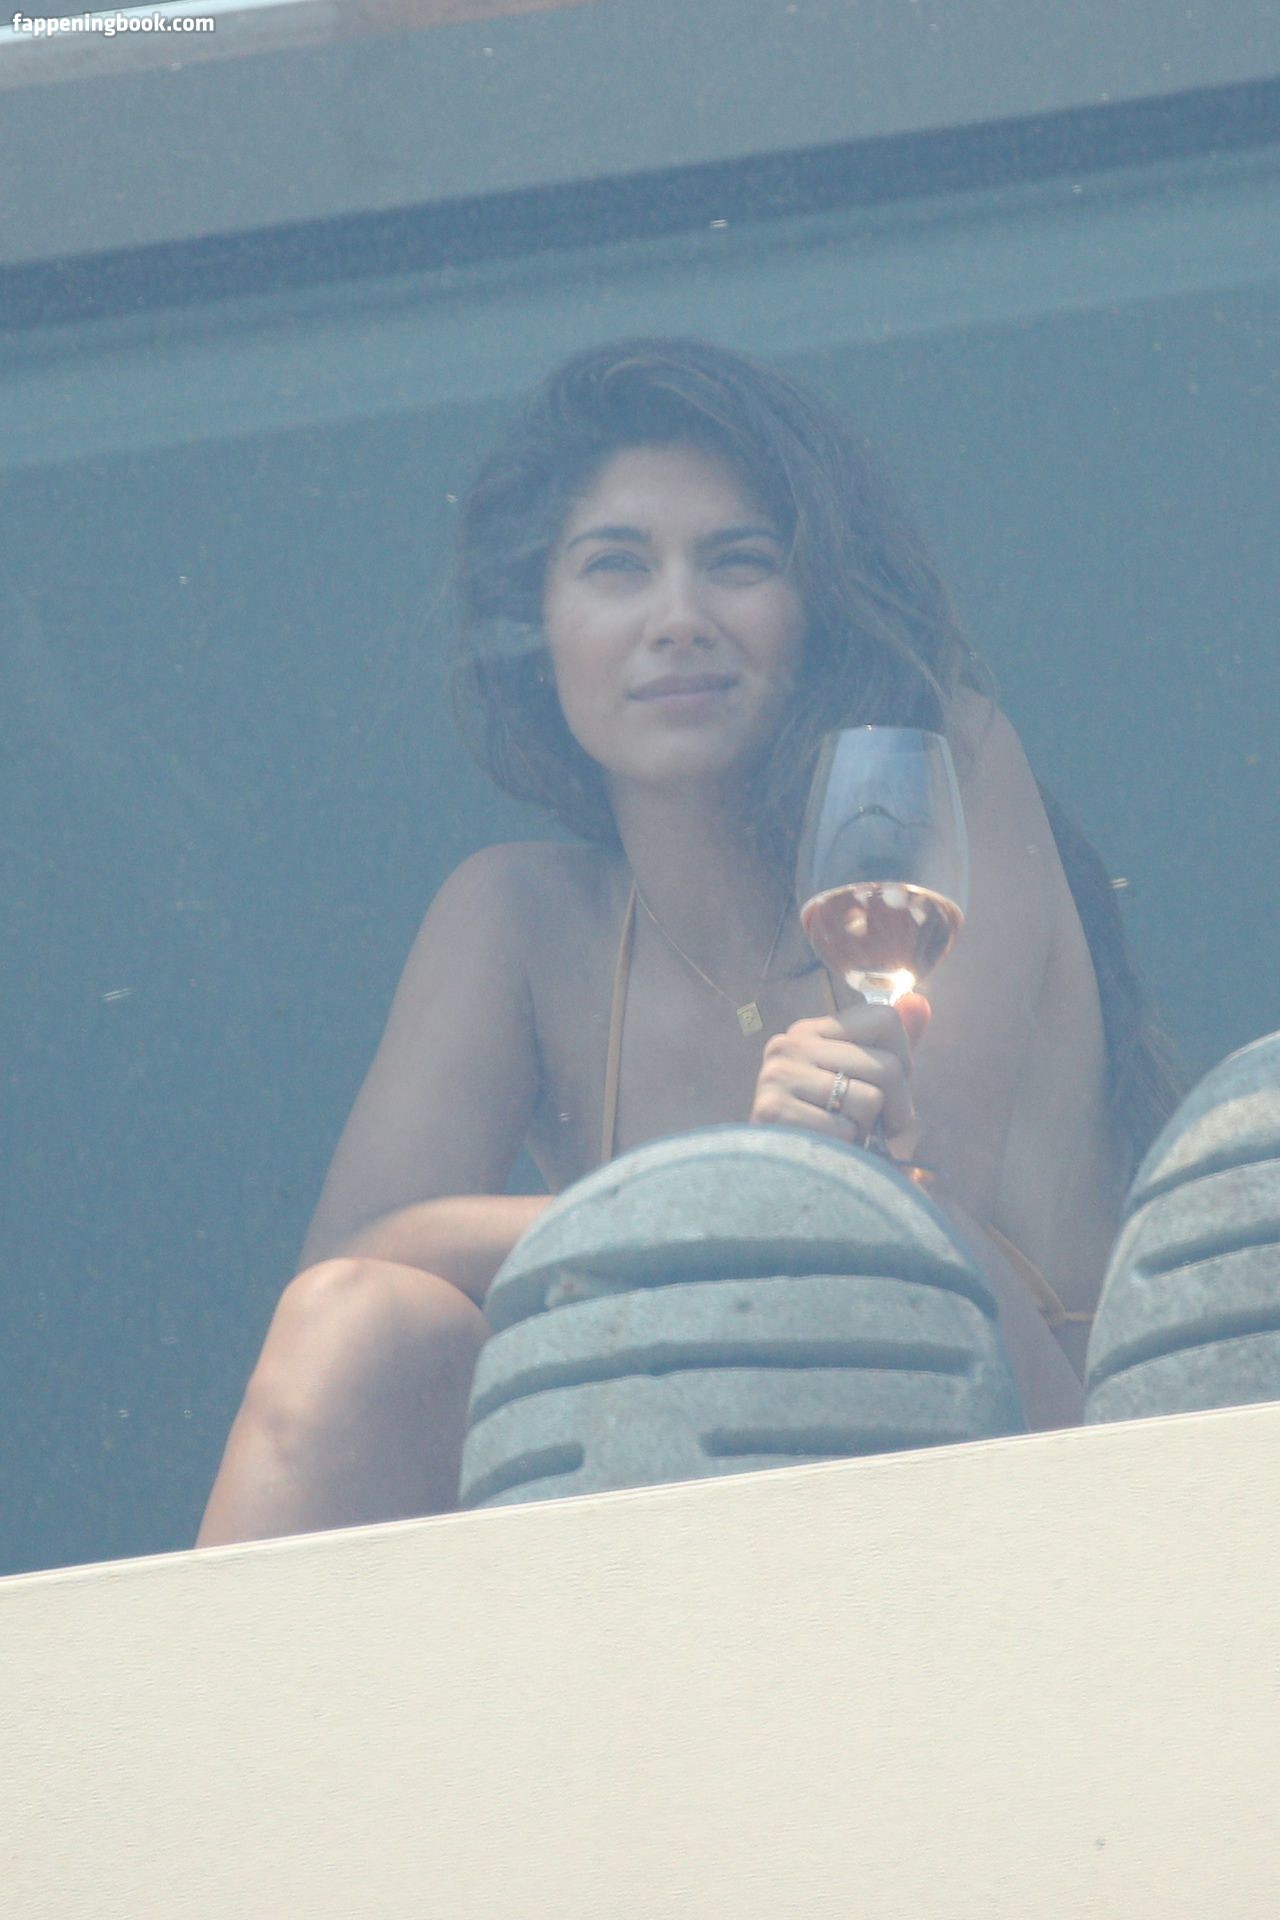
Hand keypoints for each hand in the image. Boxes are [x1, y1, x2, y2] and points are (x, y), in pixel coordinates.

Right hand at [749, 993, 930, 1154]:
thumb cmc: (830, 1129)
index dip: (903, 1059)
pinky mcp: (773, 1110)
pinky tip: (826, 1151)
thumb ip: (890, 1045)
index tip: (888, 1088)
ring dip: (868, 1131)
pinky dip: (847, 1150)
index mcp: (810, 1030)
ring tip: (845, 1139)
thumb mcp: (862, 1083)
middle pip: (887, 1065)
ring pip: (871, 1099)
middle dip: (897, 1108)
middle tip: (876, 1129)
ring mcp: (779, 1075)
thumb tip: (919, 1001)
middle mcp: (790, 1044)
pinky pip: (846, 1129)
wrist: (778, 1182)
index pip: (884, 1019)